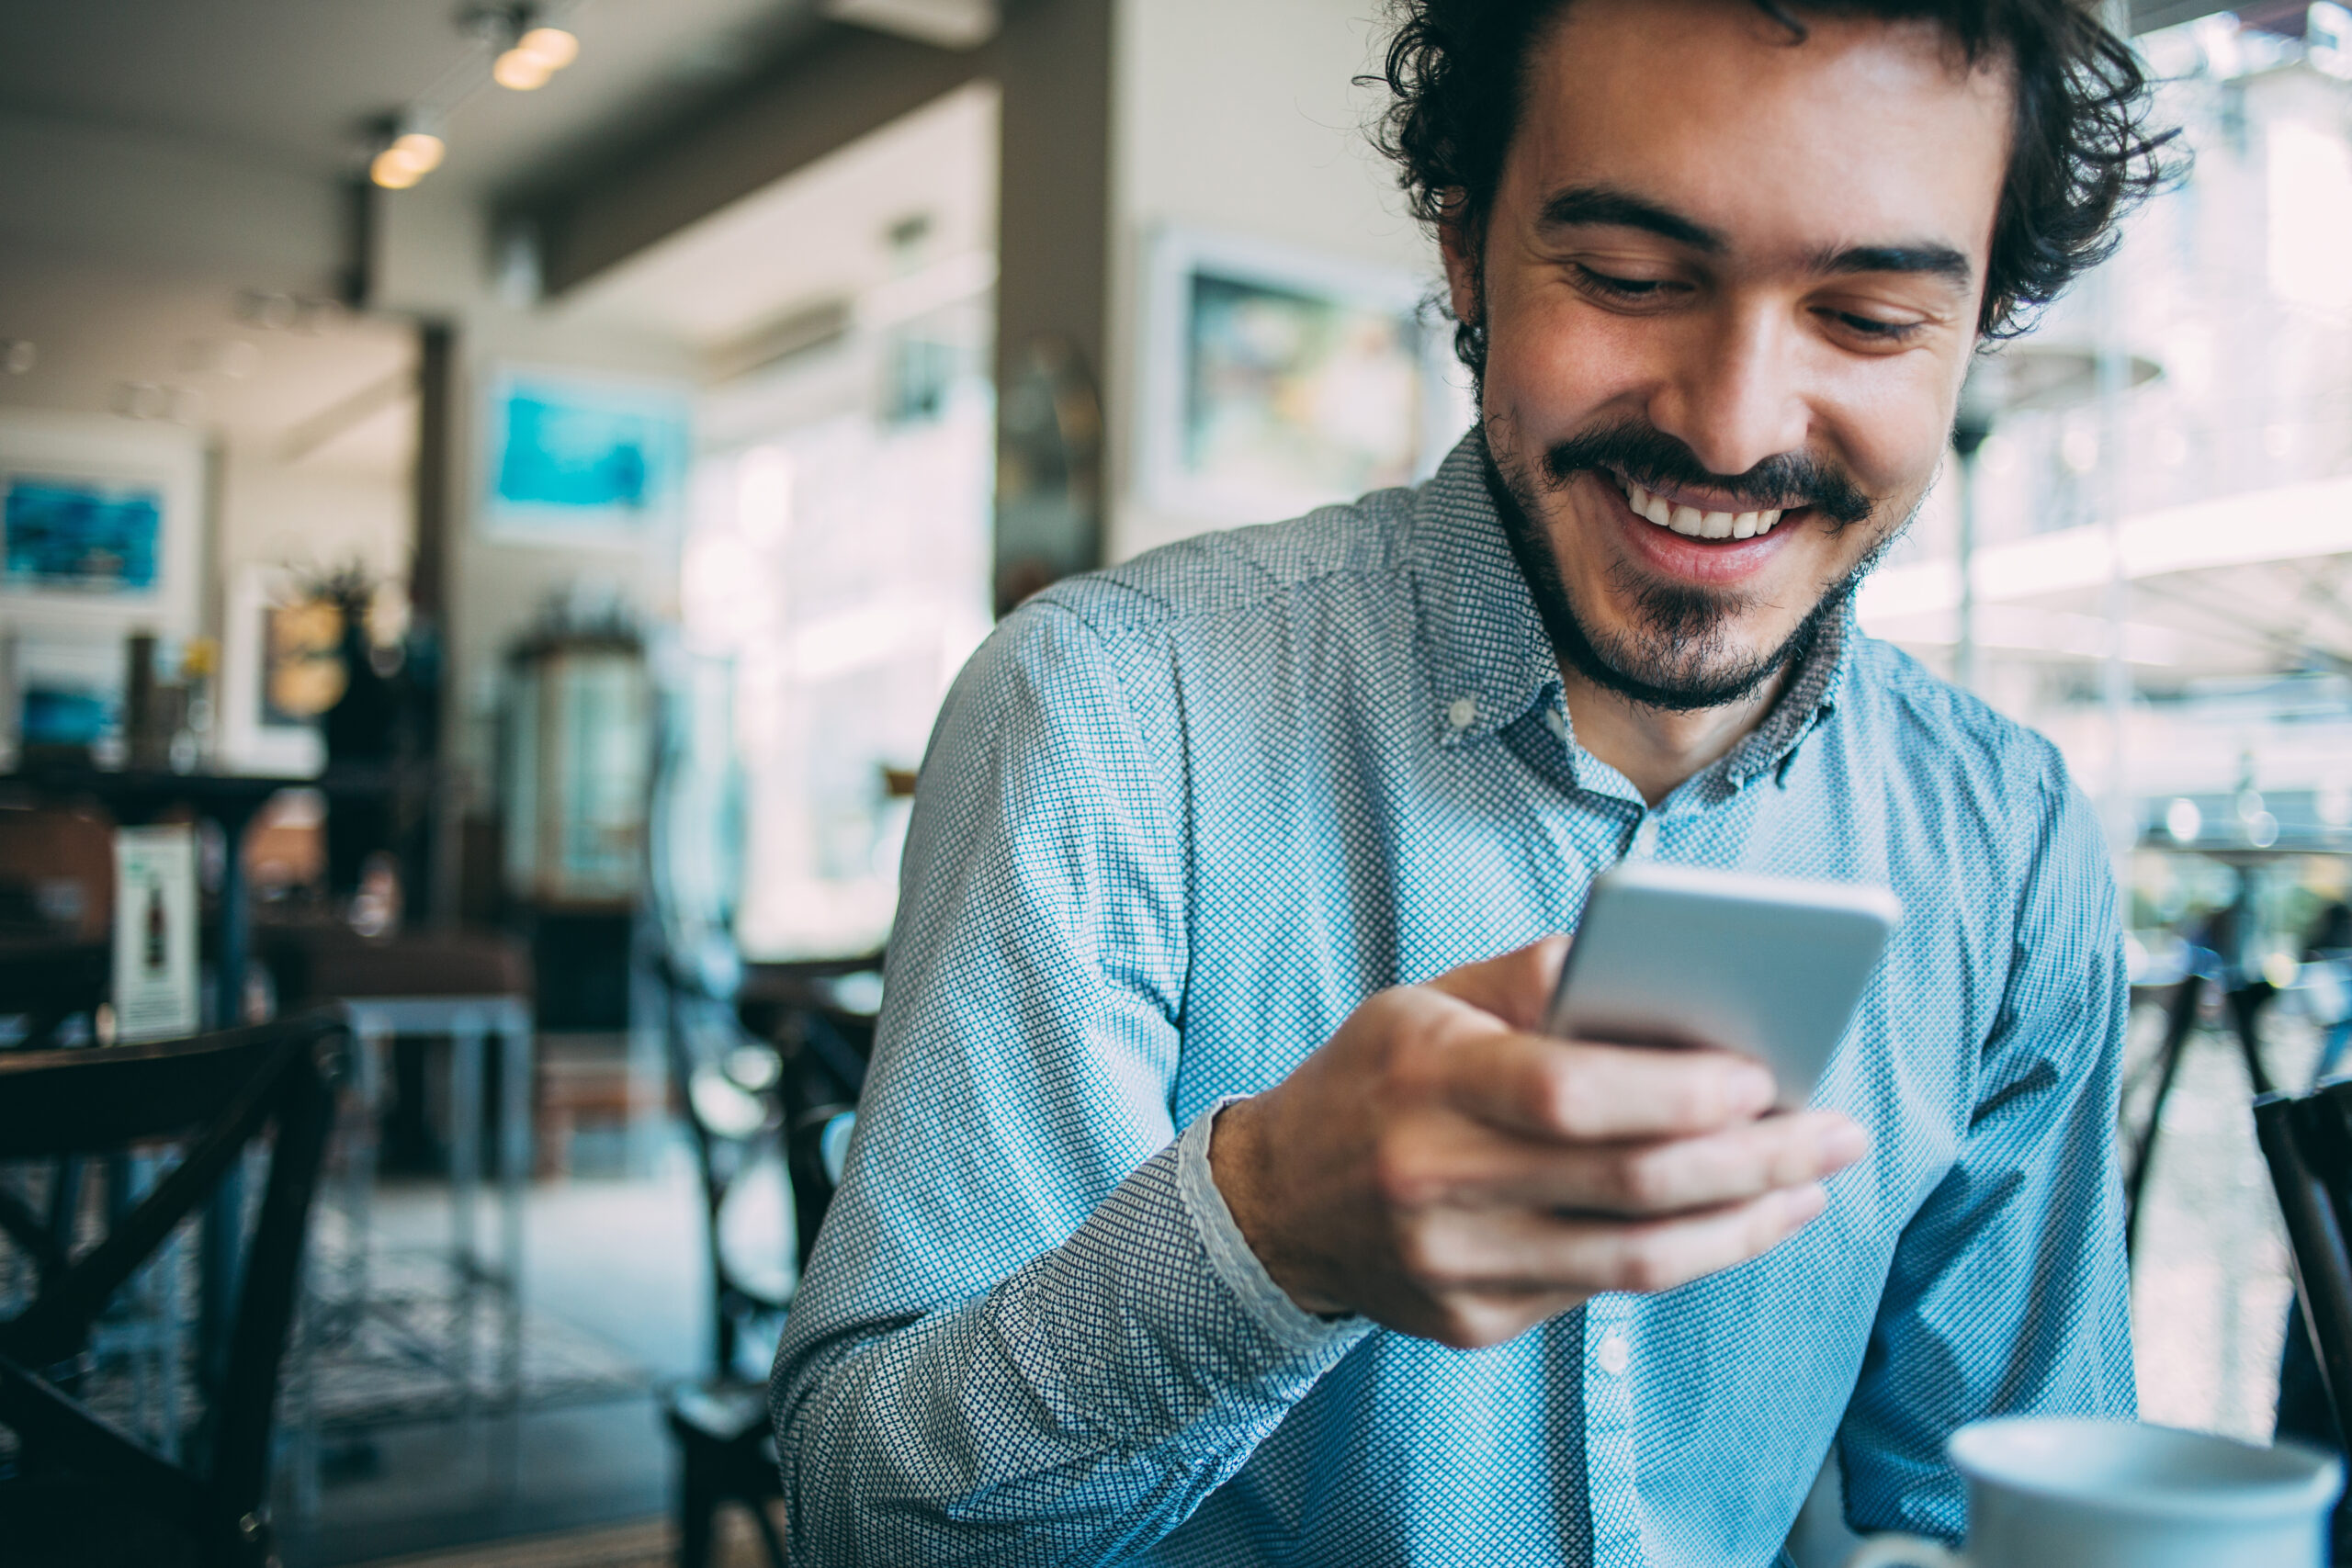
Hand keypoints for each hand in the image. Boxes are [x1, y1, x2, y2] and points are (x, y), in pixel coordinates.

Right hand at [1209, 937, 1867, 1348]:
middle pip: (1629, 1182)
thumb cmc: (1375, 1077)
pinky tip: (1740, 1219)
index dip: (1677, 1090)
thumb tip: (1661, 970)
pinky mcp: (1474, 1322)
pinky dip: (1688, 1254)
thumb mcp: (1430, 1000)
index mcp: (1424, 1080)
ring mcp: (1453, 1267)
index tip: (1763, 1072)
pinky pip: (1605, 1292)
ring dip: (1746, 1221)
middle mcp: (1434, 1182)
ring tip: (1812, 1181)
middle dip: (1754, 1157)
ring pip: (1636, 1259)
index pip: (1567, 1092)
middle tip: (1837, 1128)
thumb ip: (1538, 978)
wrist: (1273, 1204)